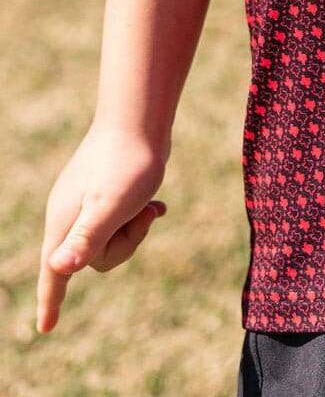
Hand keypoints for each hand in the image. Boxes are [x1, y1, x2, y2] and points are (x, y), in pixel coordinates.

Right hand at [36, 124, 167, 332]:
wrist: (139, 117)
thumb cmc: (127, 163)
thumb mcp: (110, 206)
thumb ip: (87, 238)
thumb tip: (59, 268)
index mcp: (63, 223)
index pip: (53, 274)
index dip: (50, 302)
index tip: (46, 328)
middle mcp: (69, 214)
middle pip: (94, 258)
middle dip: (124, 245)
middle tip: (143, 216)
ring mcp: (85, 201)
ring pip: (110, 237)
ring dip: (134, 226)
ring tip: (150, 204)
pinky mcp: (104, 190)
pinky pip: (120, 218)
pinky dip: (139, 214)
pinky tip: (158, 205)